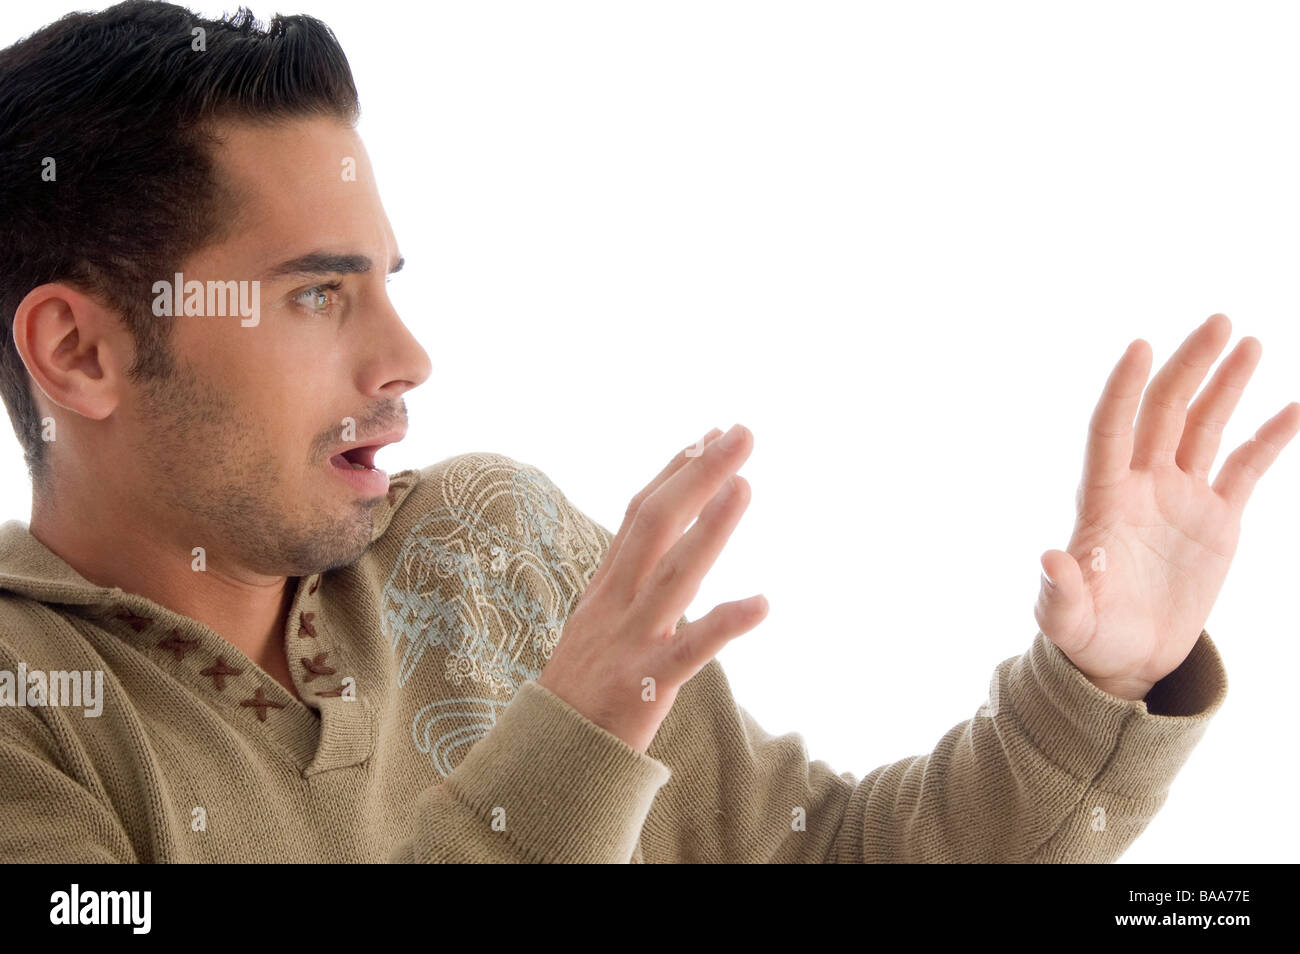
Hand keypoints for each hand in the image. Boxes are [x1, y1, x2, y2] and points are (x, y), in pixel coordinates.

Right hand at [536, 424, 767, 752]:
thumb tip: (669, 547)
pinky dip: (724, 624)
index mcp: (607, 587)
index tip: (707, 435)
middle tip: (741, 432)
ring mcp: (628, 640)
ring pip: (672, 575)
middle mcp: (616, 602)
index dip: (674, 472)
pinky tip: (762, 603)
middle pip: (655, 524)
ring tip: (745, 485)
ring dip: (710, 528)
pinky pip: (689, 651)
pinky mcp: (644, 684)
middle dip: (698, 474)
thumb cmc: (582, 688)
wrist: (547, 756)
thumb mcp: (599, 623)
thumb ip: (630, 584)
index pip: (640, 514)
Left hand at [1034, 314, 1299, 700]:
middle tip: (1217, 322)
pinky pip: (1245, 468)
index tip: (1139, 346)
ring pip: (1204, 427)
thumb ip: (1060, 595)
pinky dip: (1268, 438)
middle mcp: (1140, 486)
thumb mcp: (1067, 622)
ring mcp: (1180, 497)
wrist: (1127, 659)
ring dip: (1225, 385)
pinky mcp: (1215, 519)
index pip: (1109, 431)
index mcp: (1101, 501)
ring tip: (1248, 341)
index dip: (1122, 390)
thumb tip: (1050, 560)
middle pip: (1164, 413)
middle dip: (1188, 367)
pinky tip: (1295, 407)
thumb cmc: (1089, 637)